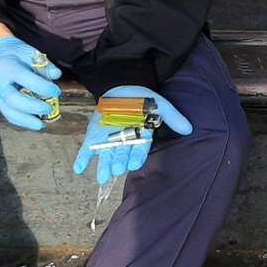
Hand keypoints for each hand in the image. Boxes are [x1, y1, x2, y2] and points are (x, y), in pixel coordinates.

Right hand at [0, 36, 60, 130]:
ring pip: (9, 112)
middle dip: (33, 107)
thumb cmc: (17, 54)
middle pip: (13, 99)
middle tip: (50, 108)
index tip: (56, 91)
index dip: (41, 87)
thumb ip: (44, 64)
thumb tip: (57, 75)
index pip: (23, 78)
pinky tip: (36, 124)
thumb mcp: (31, 52)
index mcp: (6, 66)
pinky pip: (9, 115)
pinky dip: (22, 122)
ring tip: (42, 124)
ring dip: (27, 121)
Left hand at [73, 85, 192, 183]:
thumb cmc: (142, 99)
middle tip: (117, 171)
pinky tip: (78, 168)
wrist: (121, 88)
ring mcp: (108, 139)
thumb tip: (188, 129)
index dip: (136, 156)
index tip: (134, 164)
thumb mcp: (159, 104)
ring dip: (103, 166)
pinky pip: (88, 148)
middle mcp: (124, 140)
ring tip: (102, 177)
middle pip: (122, 154)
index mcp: (140, 136)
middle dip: (119, 162)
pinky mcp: (94, 135)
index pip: (139, 148)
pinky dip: (83, 158)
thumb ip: (172, 116)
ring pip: (106, 154)